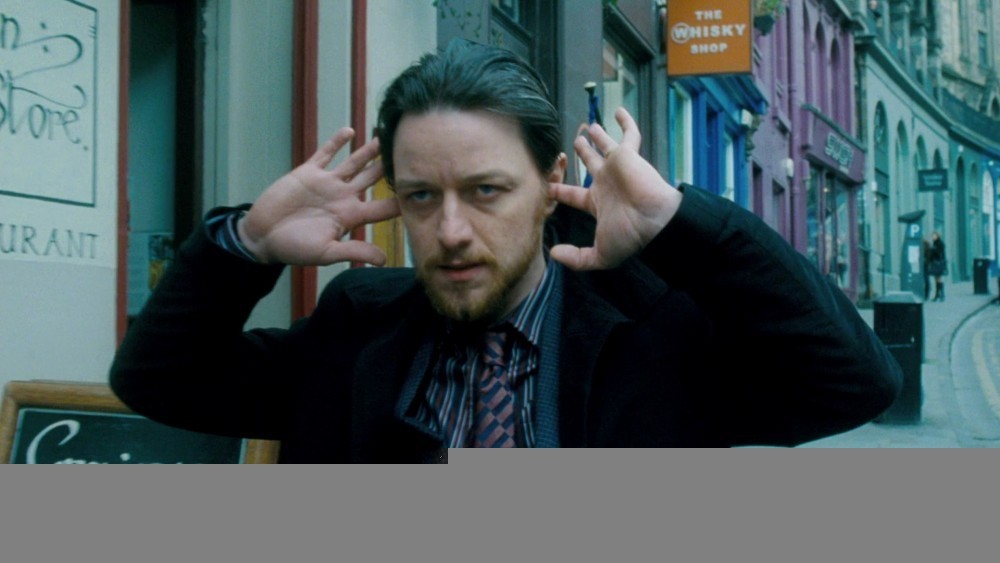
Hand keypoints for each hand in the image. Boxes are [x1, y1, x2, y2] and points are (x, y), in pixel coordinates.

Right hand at [238, 128, 400, 265]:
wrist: (262, 236)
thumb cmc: (294, 248)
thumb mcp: (326, 252)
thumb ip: (354, 250)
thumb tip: (384, 260)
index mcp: (351, 217)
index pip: (382, 207)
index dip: (401, 200)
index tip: (421, 189)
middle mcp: (343, 197)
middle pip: (373, 180)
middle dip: (390, 168)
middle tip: (409, 153)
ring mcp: (327, 183)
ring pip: (354, 163)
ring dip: (369, 151)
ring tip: (385, 137)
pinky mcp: (308, 173)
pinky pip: (325, 154)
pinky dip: (337, 143)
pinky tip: (350, 131)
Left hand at [549, 108, 681, 270]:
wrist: (655, 222)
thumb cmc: (630, 236)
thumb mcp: (600, 254)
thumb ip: (577, 257)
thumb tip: (554, 254)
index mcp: (598, 203)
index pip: (573, 195)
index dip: (560, 190)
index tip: (548, 185)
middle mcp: (606, 183)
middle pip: (589, 164)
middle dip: (581, 155)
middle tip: (572, 144)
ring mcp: (617, 167)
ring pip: (604, 146)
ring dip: (597, 137)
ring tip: (589, 127)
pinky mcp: (628, 155)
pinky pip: (629, 134)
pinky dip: (626, 122)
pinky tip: (618, 110)